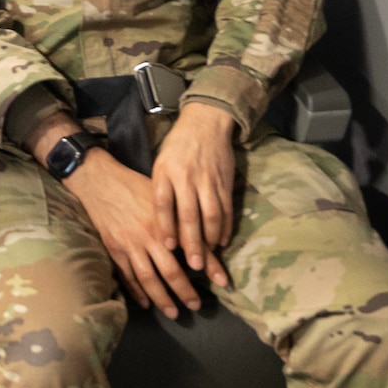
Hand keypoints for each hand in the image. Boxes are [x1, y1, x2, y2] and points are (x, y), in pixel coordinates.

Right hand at [63, 150, 203, 319]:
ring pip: (148, 278)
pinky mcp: (114, 249)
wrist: (101, 182)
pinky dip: (136, 291)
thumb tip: (205, 238)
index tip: (223, 283)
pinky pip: (127, 275)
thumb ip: (182, 218)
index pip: (192, 248)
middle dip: (184, 291)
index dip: (209, 266)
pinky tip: (145, 303)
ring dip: (161, 298)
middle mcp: (148, 235)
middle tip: (195, 306)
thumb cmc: (136, 186)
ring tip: (173, 312)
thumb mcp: (163, 198)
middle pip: (170, 270)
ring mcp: (129, 244)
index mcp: (165, 221)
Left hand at [150, 102, 237, 289]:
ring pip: (211, 215)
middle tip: (193, 266)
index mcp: (165, 172)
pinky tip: (222, 241)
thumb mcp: (160, 163)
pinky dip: (225, 227)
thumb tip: (161, 223)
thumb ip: (161, 189)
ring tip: (208, 257)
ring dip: (210, 239)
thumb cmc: (177, 146)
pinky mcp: (225, 182)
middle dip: (191, 243)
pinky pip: (226, 209)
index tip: (168, 247)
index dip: (166, 226)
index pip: (163, 203)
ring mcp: (208, 180)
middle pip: (189, 215)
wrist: (205, 122)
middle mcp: (186, 177)